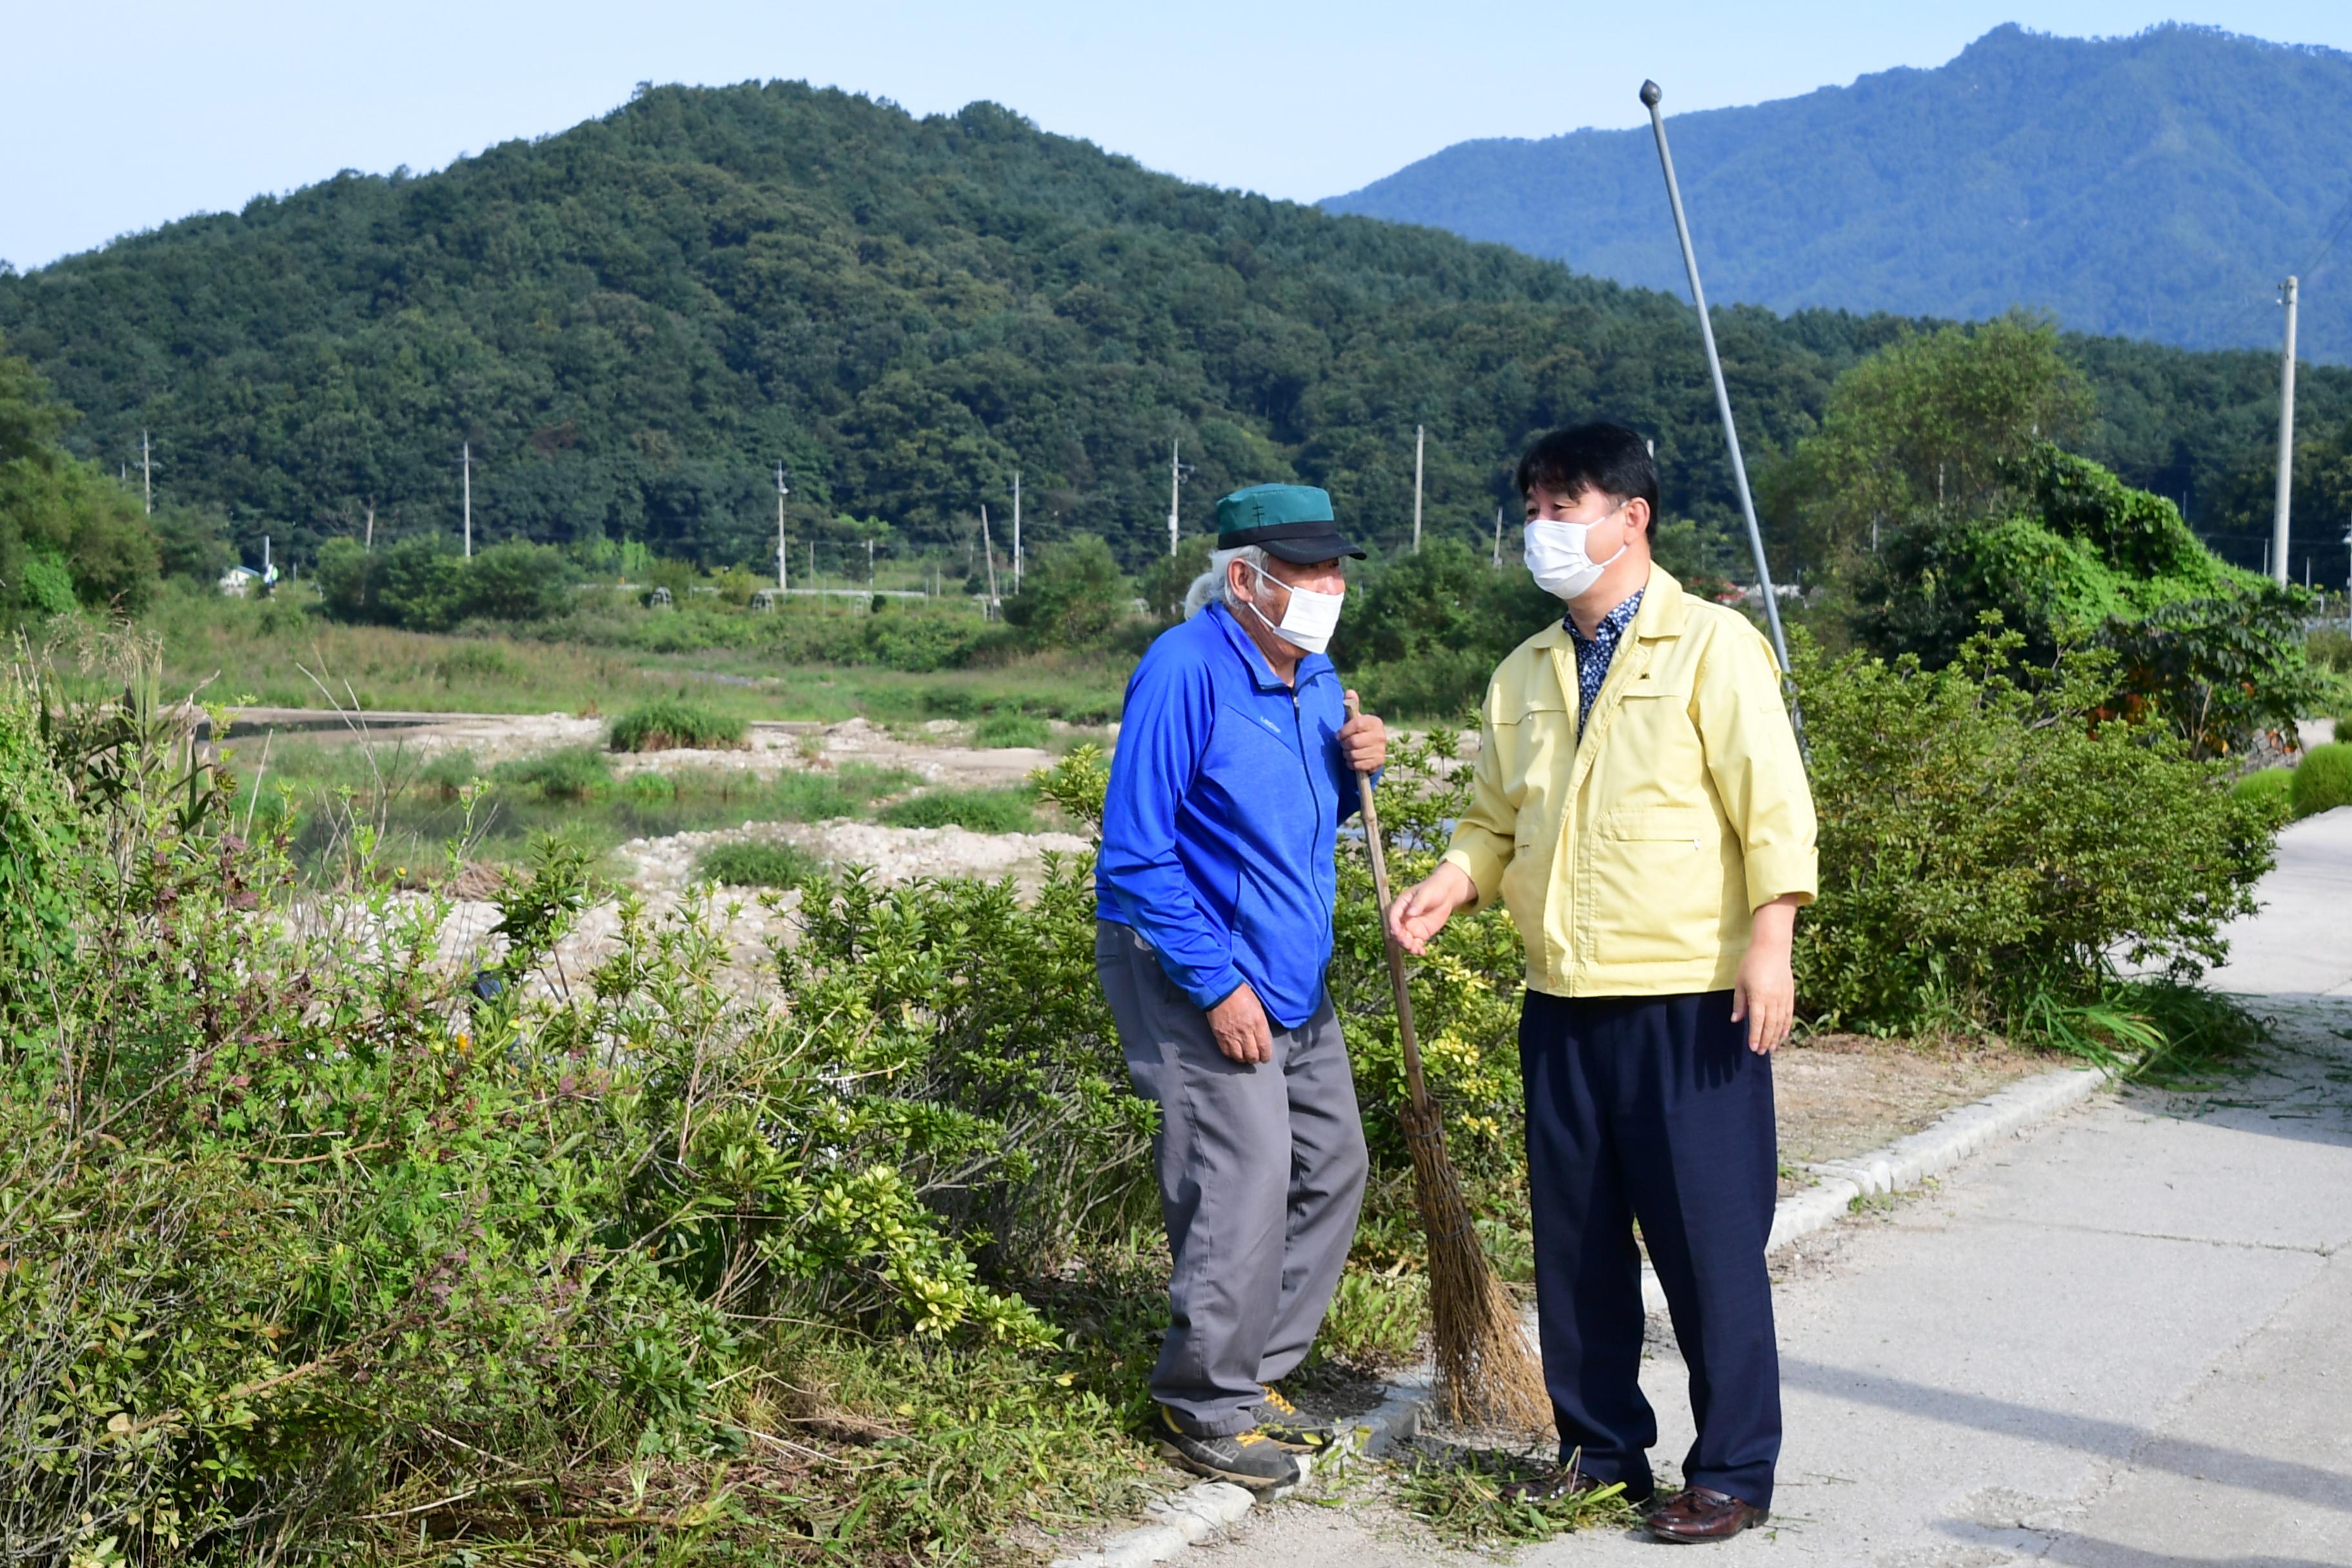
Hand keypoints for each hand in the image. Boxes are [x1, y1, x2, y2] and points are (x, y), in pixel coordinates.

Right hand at [1207, 983, 1272, 1064]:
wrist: (1221, 989)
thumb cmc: (1241, 994)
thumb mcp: (1258, 1007)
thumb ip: (1261, 1023)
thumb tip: (1262, 1036)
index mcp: (1258, 1023)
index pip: (1264, 1048)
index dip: (1266, 1056)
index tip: (1265, 1057)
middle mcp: (1246, 1032)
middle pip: (1252, 1056)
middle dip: (1255, 1059)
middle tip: (1255, 1057)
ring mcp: (1232, 1035)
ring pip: (1239, 1057)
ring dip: (1243, 1058)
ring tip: (1244, 1056)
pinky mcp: (1220, 1036)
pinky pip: (1226, 1052)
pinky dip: (1231, 1055)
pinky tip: (1234, 1052)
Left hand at [1338, 693, 1386, 775]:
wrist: (1370, 750)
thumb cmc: (1358, 732)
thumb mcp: (1354, 719)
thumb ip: (1351, 705)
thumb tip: (1349, 692)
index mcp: (1375, 722)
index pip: (1357, 724)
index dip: (1344, 731)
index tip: (1338, 735)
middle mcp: (1381, 735)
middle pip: (1354, 742)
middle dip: (1344, 745)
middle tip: (1343, 744)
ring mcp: (1381, 750)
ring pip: (1355, 754)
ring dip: (1346, 755)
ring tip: (1348, 752)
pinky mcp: (1379, 762)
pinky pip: (1358, 765)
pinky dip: (1351, 763)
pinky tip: (1352, 760)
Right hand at [1387, 862, 1475, 955]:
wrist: (1447, 894)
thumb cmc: (1434, 889)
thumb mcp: (1426, 894)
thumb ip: (1418, 903)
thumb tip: (1410, 913)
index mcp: (1401, 905)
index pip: (1393, 916)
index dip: (1394, 925)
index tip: (1398, 932)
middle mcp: (1404, 918)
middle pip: (1398, 931)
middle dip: (1401, 939)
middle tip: (1408, 943)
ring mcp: (1412, 927)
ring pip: (1406, 940)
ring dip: (1408, 946)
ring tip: (1416, 950)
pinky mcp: (1421, 934)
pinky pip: (1416, 943)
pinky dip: (1417, 949)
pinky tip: (1422, 952)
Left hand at [1732, 895, 1801, 1053]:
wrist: (1772, 948)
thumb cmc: (1752, 964)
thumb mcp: (1740, 982)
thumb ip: (1739, 1003)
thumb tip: (1736, 1020)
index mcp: (1759, 997)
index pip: (1757, 1022)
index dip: (1755, 1037)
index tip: (1753, 1048)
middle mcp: (1773, 999)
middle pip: (1770, 1025)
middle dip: (1766, 1041)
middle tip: (1762, 1052)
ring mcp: (1783, 997)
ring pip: (1781, 1022)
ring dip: (1776, 1037)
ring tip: (1772, 1048)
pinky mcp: (1790, 994)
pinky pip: (1789, 1014)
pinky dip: (1786, 1026)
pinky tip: (1783, 1034)